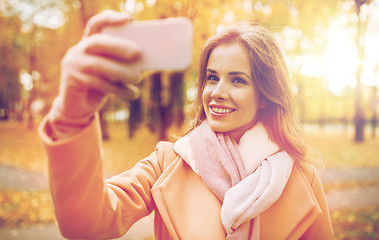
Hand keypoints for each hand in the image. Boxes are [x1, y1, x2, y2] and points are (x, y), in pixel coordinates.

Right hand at [49, 10, 141, 137]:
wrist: (79, 107)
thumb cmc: (101, 85)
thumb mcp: (112, 72)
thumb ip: (122, 63)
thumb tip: (145, 59)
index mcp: (89, 42)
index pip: (97, 24)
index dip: (110, 19)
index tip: (129, 19)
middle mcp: (78, 50)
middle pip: (97, 42)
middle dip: (118, 46)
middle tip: (137, 52)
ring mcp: (73, 65)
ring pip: (98, 65)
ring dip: (120, 71)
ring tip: (138, 77)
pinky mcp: (72, 82)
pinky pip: (97, 84)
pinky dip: (118, 89)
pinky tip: (133, 93)